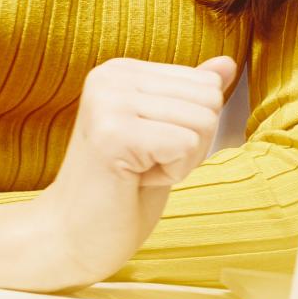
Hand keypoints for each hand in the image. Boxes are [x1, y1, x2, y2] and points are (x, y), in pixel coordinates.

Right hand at [0, 56, 238, 291]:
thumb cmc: (122, 188)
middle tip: (145, 163)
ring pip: (203, 121)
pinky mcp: (113, 133)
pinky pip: (187, 145)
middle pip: (209, 99)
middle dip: (193, 143)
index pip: (207, 84)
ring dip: (183, 159)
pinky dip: (173, 173)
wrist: (70, 236)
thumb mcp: (165, 133)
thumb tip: (227, 63)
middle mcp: (110, 77)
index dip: (192, 128)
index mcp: (121, 70)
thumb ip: (190, 96)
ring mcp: (108, 102)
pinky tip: (135, 180)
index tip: (150, 147)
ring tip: (139, 171)